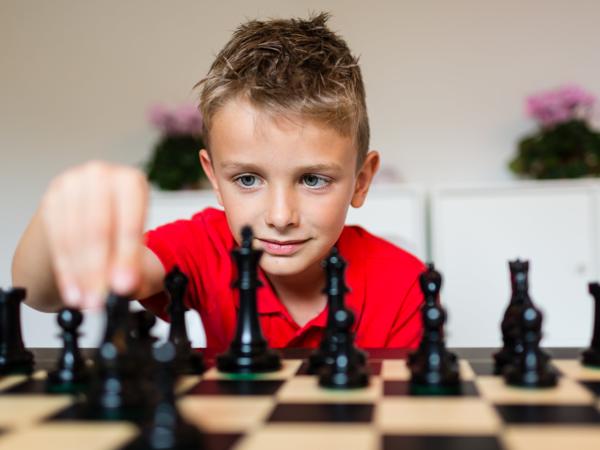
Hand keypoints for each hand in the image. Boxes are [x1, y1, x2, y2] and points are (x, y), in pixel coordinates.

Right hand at [41, 161, 147, 308]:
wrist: (90, 211)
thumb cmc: (120, 227)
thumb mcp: (136, 242)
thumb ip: (136, 265)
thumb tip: (126, 287)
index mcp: (131, 181)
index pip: (129, 220)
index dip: (127, 255)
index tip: (124, 285)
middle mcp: (100, 176)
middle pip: (98, 229)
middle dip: (99, 270)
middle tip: (101, 299)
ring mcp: (71, 185)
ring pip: (74, 237)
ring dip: (80, 274)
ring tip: (89, 300)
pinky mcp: (51, 200)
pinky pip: (57, 241)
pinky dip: (66, 270)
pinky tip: (74, 290)